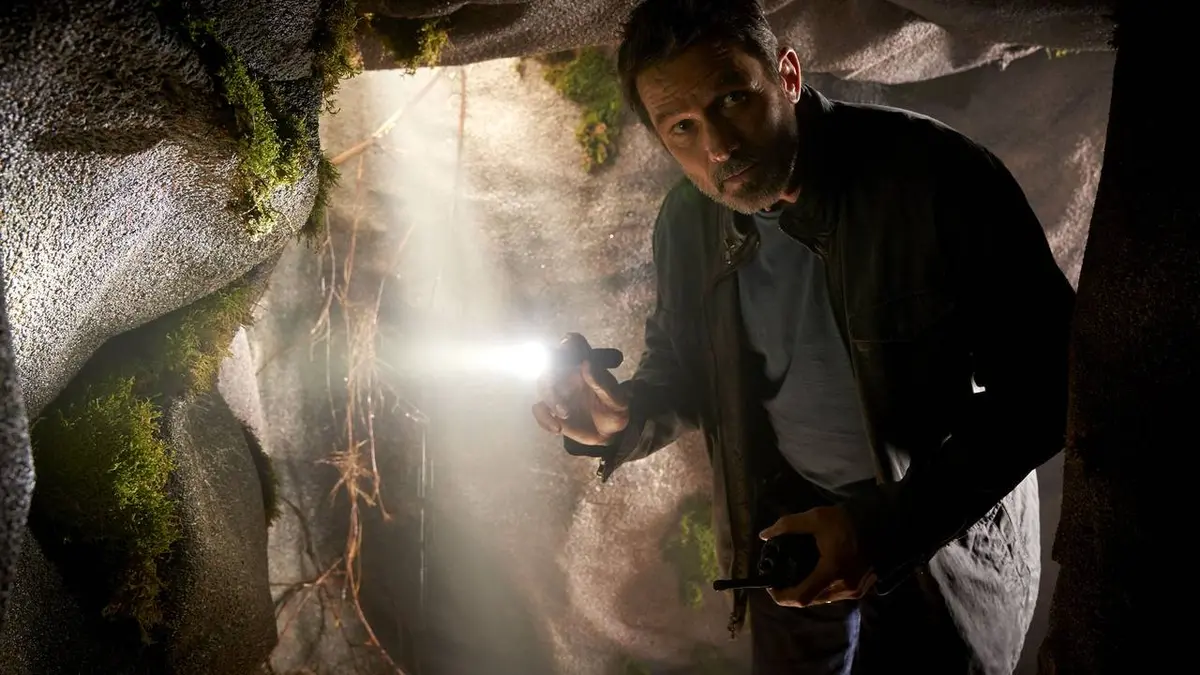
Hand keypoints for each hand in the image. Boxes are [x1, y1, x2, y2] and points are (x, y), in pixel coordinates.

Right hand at [532, 333, 628, 445]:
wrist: (608, 435)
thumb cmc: (614, 412)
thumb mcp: (616, 401)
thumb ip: (603, 384)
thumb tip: (586, 364)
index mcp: (586, 366)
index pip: (575, 345)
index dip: (569, 342)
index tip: (567, 346)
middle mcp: (569, 374)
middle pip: (550, 361)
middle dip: (550, 369)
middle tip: (556, 380)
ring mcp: (558, 391)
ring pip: (542, 383)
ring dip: (550, 398)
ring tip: (565, 415)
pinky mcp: (550, 409)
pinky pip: (539, 408)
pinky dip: (544, 418)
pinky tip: (557, 429)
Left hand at [759, 506, 875, 607]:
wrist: (882, 523)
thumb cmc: (847, 521)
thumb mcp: (815, 518)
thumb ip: (787, 526)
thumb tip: (764, 535)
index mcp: (831, 571)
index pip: (801, 597)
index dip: (781, 596)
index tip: (771, 585)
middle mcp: (843, 587)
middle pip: (810, 599)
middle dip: (792, 591)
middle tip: (781, 576)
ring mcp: (854, 591)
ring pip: (822, 598)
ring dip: (807, 589)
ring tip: (796, 573)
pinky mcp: (861, 589)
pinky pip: (834, 594)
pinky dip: (821, 587)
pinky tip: (816, 572)